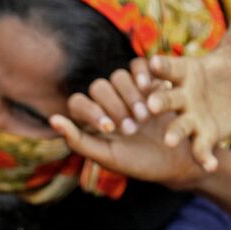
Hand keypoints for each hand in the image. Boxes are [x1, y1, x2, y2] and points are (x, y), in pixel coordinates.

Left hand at [50, 72, 207, 185]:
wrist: (178, 160)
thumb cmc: (140, 163)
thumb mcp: (108, 157)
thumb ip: (78, 141)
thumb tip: (52, 119)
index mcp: (93, 119)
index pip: (78, 102)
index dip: (91, 112)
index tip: (110, 128)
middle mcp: (108, 101)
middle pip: (99, 87)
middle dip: (115, 107)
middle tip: (133, 128)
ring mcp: (129, 89)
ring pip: (119, 75)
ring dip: (131, 97)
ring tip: (147, 118)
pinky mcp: (151, 81)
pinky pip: (141, 66)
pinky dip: (146, 75)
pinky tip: (156, 91)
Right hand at [130, 0, 230, 171]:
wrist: (226, 104)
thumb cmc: (222, 75)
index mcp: (184, 73)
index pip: (170, 68)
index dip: (162, 67)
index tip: (153, 64)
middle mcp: (181, 97)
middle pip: (166, 98)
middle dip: (159, 100)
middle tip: (149, 105)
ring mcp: (189, 119)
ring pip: (179, 125)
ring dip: (175, 132)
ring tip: (171, 140)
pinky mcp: (202, 137)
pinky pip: (201, 148)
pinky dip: (204, 157)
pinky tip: (210, 167)